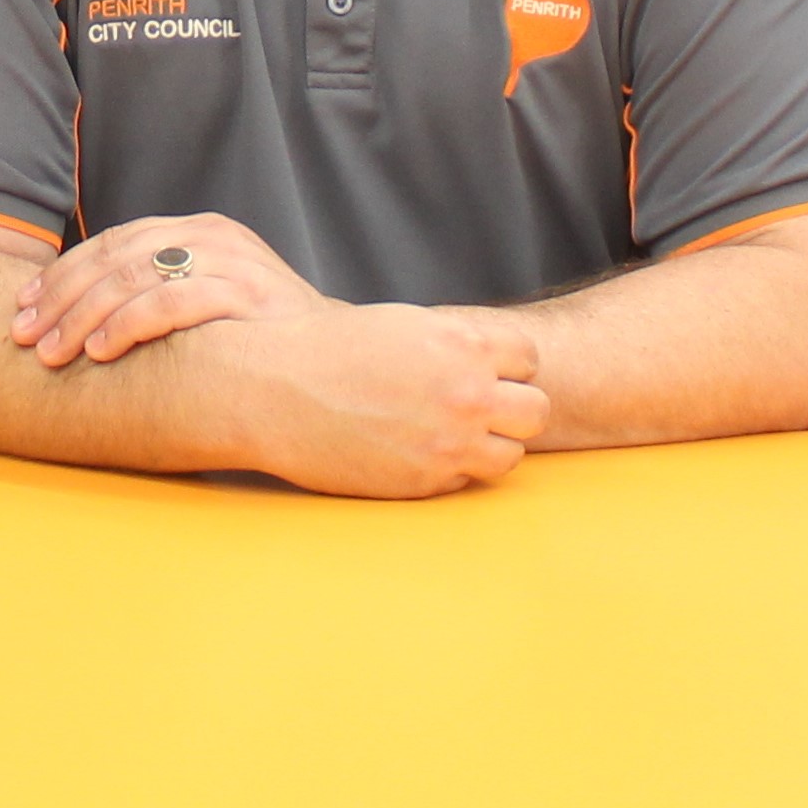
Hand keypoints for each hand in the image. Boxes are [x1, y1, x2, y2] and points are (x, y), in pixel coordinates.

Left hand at [12, 214, 320, 370]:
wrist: (336, 361)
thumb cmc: (258, 339)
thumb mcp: (205, 300)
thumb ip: (156, 292)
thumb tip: (76, 313)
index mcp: (195, 230)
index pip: (111, 242)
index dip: (60, 274)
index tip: (21, 307)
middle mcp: (211, 236)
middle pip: (114, 257)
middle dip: (60, 297)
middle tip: (23, 335)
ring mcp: (231, 261)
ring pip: (135, 277)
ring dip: (83, 315)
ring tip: (53, 350)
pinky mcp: (247, 293)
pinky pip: (173, 302)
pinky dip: (129, 325)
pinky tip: (101, 351)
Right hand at [227, 302, 549, 498]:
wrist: (272, 392)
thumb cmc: (328, 350)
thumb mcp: (402, 326)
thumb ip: (453, 345)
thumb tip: (488, 363)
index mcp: (462, 345)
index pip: (529, 360)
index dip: (506, 366)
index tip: (481, 371)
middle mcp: (466, 395)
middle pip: (535, 411)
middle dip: (510, 408)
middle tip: (476, 408)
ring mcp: (449, 443)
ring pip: (511, 455)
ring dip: (489, 445)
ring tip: (452, 435)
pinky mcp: (425, 481)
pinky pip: (466, 480)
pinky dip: (450, 469)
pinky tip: (415, 451)